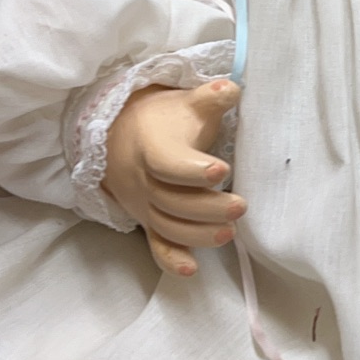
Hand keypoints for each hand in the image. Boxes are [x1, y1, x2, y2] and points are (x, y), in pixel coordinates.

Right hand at [103, 80, 244, 277]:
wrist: (119, 135)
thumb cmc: (162, 119)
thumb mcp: (185, 102)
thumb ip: (209, 97)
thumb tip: (232, 88)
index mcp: (152, 148)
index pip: (168, 163)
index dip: (192, 170)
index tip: (221, 170)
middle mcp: (144, 180)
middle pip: (172, 201)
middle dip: (207, 208)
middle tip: (241, 207)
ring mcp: (144, 205)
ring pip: (167, 225)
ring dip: (198, 234)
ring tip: (230, 233)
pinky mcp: (147, 222)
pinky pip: (155, 244)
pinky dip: (171, 259)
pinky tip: (193, 271)